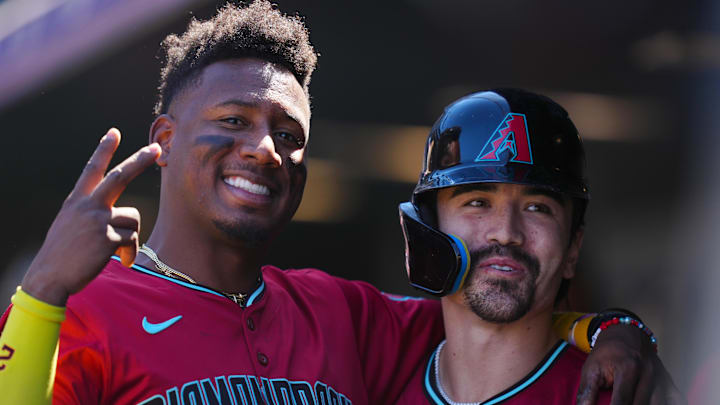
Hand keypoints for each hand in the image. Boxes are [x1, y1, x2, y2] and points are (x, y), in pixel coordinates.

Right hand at [21, 129, 160, 305]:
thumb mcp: (70, 224)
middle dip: (140, 161)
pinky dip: (130, 252)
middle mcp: (88, 206)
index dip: (104, 150)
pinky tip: (120, 261)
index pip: (92, 169)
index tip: (114, 132)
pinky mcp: (107, 239)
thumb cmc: (62, 253)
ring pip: (133, 219)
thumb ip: (91, 213)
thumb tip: (120, 214)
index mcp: (77, 201)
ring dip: (131, 237)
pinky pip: (132, 240)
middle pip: (120, 177)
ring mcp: (98, 221)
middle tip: (157, 149)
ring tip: (118, 251)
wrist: (49, 277)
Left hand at [576, 324, 685, 404]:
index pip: (622, 402)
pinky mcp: (669, 382)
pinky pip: (675, 400)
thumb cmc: (606, 354)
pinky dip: (666, 404)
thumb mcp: (591, 369)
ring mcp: (661, 378)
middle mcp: (648, 374)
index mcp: (628, 368)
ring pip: (659, 404)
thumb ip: (586, 392)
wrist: (625, 335)